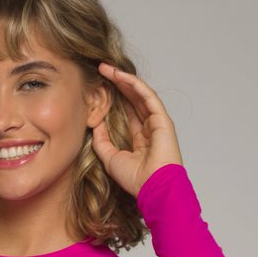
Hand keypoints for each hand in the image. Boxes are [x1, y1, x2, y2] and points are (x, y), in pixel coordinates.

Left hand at [91, 63, 183, 197]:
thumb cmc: (135, 179)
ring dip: (123, 79)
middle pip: (132, 99)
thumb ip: (102, 141)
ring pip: (139, 94)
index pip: (126, 112)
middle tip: (101, 70)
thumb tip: (95, 123)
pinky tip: (120, 76)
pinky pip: (147, 97)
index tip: (98, 88)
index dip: (113, 98)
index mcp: (140, 139)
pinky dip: (134, 85)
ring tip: (107, 68)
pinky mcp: (162, 119)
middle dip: (116, 84)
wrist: (153, 188)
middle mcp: (149, 128)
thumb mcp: (110, 158)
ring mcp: (157, 123)